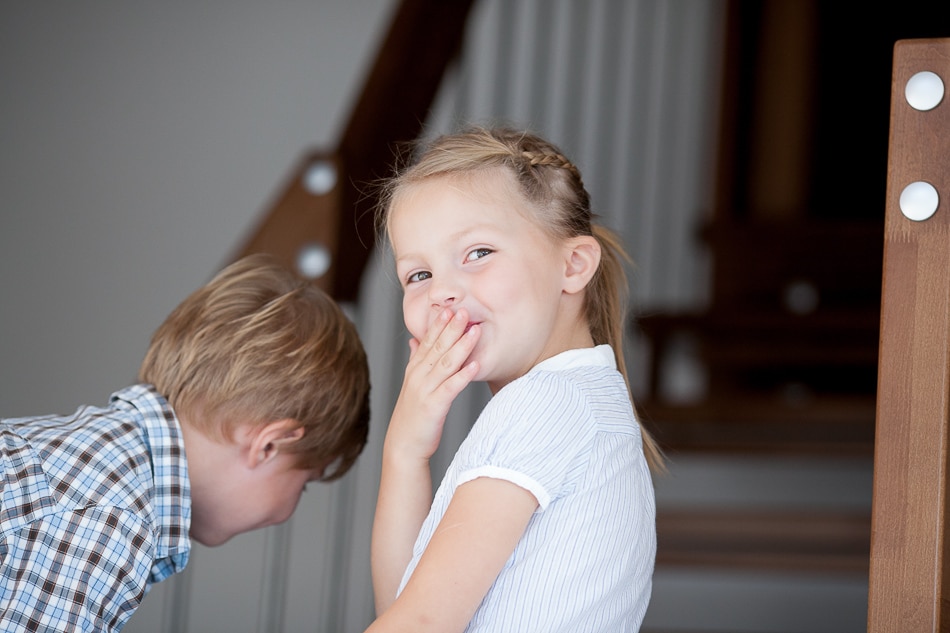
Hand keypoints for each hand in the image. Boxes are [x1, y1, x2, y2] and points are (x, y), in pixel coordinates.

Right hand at [387, 308, 479, 461]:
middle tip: (464, 311)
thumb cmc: (413, 416)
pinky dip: (463, 376)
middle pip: (437, 348)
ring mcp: (425, 391)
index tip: (449, 308)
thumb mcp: (413, 384)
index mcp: (415, 370)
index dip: (439, 325)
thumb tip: (414, 340)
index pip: (428, 342)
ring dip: (461, 346)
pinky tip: (474, 365)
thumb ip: (415, 361)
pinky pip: (450, 388)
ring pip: (446, 364)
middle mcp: (419, 377)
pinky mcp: (433, 407)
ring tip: (475, 331)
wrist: (403, 446)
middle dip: (452, 328)